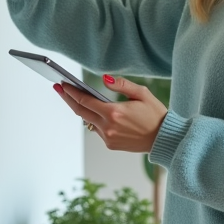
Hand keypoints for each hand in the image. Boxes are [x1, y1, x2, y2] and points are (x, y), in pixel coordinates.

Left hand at [54, 75, 168, 152]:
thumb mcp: (142, 93)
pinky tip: (95, 112)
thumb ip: (121, 84)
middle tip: (59, 88)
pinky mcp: (111, 145)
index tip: (62, 84)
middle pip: (80, 111)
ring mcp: (108, 138)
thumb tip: (104, 79)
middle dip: (68, 98)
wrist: (163, 139)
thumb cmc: (155, 114)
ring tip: (74, 97)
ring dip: (81, 110)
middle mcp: (108, 127)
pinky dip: (94, 120)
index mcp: (114, 112)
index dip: (71, 92)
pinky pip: (97, 130)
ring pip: (88, 121)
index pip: (84, 100)